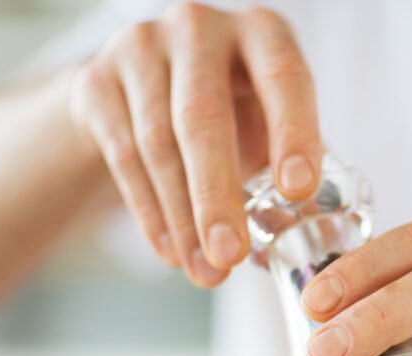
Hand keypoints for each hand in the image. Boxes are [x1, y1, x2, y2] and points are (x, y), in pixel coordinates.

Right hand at [69, 3, 320, 286]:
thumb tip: (315, 243)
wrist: (144, 85)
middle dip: (218, 194)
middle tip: (231, 255)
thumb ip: (294, 171)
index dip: (293, 134)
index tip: (298, 191)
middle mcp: (199, 27)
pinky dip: (150, 213)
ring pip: (157, 143)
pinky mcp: (97, 80)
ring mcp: (141, 47)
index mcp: (262, 32)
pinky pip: (123, 157)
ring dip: (183, 218)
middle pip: (203, 115)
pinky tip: (172, 253)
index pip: (284, 78)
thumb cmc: (233, 109)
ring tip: (206, 272)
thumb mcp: (271, 123)